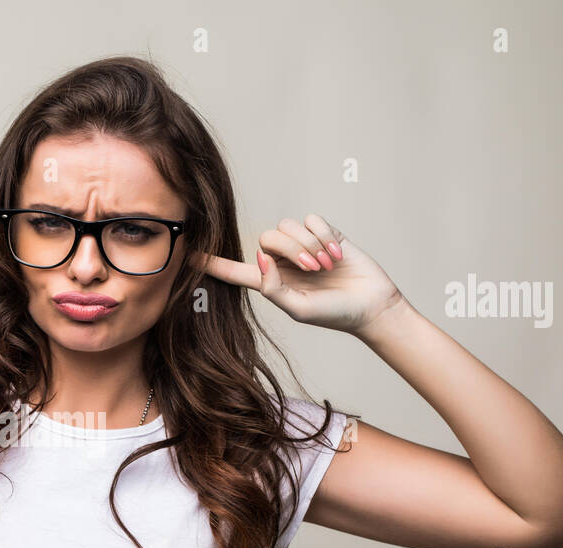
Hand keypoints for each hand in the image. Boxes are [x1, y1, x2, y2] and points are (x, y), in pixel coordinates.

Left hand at [189, 214, 404, 334]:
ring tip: (329, 265)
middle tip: (315, 267)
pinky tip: (337, 252)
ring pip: (289, 226)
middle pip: (267, 239)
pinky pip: (312, 219)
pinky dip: (324, 235)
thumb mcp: (300, 309)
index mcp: (271, 282)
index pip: (235, 270)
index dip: (214, 263)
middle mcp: (283, 262)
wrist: (372, 305)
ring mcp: (303, 246)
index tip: (190, 254)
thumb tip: (261, 259)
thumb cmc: (335, 314)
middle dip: (292, 249)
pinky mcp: (325, 233)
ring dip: (309, 244)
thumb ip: (274, 288)